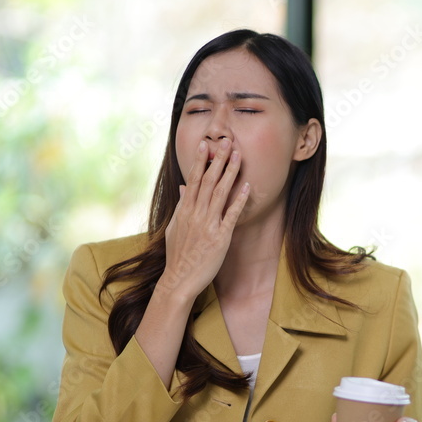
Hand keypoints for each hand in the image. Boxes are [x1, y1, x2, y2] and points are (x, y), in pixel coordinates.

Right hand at [159, 139, 248, 299]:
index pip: (192, 179)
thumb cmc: (178, 255)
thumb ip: (181, 206)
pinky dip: (239, 200)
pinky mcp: (220, 237)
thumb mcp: (174, 228)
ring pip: (220, 193)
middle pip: (207, 181)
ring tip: (238, 156)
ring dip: (230, 173)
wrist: (179, 280)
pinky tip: (246, 187)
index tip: (204, 144)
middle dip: (217, 160)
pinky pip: (231, 215)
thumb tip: (184, 187)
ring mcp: (208, 225)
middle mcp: (195, 214)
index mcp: (184, 211)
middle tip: (226, 142)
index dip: (199, 161)